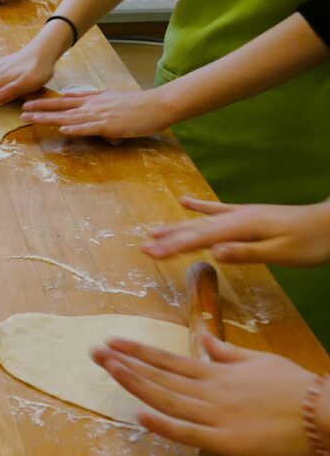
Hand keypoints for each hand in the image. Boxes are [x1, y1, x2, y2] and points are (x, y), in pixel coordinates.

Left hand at [21, 88, 174, 138]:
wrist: (157, 105)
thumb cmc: (135, 104)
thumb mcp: (108, 96)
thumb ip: (88, 96)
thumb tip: (69, 96)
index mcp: (91, 100)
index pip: (62, 102)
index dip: (44, 104)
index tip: (27, 105)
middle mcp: (92, 106)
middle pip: (61, 109)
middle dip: (40, 111)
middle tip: (21, 112)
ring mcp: (100, 116)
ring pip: (70, 118)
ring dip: (50, 119)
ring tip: (32, 120)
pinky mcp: (110, 126)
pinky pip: (90, 128)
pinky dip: (76, 129)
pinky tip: (63, 130)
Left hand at [92, 334, 318, 455]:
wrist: (325, 412)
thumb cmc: (294, 386)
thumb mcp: (257, 360)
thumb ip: (225, 352)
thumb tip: (203, 339)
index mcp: (216, 372)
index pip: (168, 359)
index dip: (138, 350)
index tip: (112, 341)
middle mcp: (211, 390)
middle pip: (160, 376)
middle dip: (125, 364)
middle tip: (94, 352)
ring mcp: (217, 414)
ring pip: (167, 398)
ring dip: (135, 384)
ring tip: (109, 370)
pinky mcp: (227, 440)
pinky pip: (188, 432)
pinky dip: (163, 424)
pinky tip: (139, 415)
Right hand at [142, 196, 329, 265]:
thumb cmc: (311, 242)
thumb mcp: (282, 252)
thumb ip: (247, 253)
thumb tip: (215, 253)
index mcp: (242, 226)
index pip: (200, 238)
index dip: (173, 246)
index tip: (150, 253)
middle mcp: (237, 217)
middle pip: (195, 229)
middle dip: (168, 238)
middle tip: (142, 247)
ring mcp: (241, 214)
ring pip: (201, 220)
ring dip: (176, 226)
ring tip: (152, 230)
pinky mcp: (247, 215)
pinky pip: (217, 210)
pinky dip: (199, 206)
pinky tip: (184, 202)